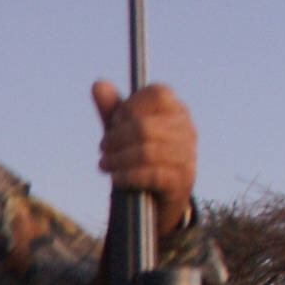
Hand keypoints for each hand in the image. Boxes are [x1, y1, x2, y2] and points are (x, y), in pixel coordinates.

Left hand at [90, 80, 195, 232]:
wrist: (156, 201)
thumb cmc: (140, 158)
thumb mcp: (124, 132)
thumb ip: (112, 110)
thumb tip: (98, 84)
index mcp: (176, 111)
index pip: (158, 94)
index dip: (131, 106)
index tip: (115, 120)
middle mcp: (187, 130)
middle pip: (145, 126)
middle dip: (116, 137)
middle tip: (103, 148)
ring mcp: (187, 156)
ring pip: (146, 151)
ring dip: (118, 159)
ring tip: (104, 164)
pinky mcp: (182, 181)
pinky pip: (151, 175)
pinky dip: (128, 176)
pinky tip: (116, 178)